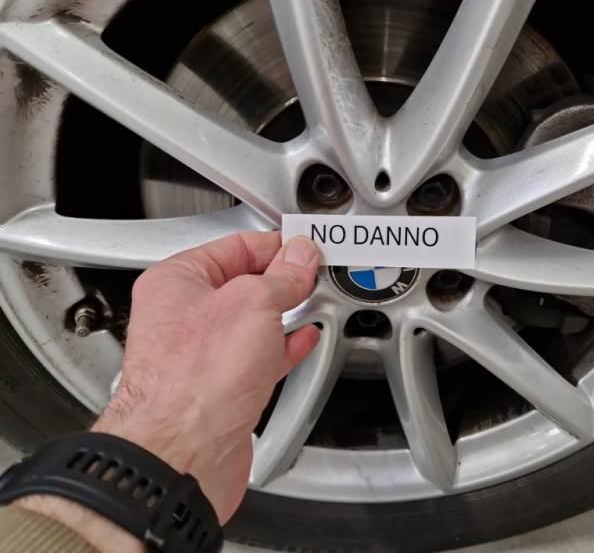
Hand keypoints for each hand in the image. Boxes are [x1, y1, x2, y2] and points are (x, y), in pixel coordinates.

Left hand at [92, 232, 320, 522]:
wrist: (184, 453)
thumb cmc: (194, 381)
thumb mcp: (254, 304)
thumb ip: (282, 277)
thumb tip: (299, 258)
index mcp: (175, 283)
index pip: (233, 247)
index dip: (274, 245)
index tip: (304, 248)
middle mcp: (181, 318)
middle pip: (241, 285)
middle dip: (280, 280)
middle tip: (313, 274)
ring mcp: (199, 356)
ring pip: (250, 323)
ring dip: (284, 313)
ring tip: (313, 302)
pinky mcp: (218, 389)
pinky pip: (256, 357)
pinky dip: (281, 347)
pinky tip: (302, 340)